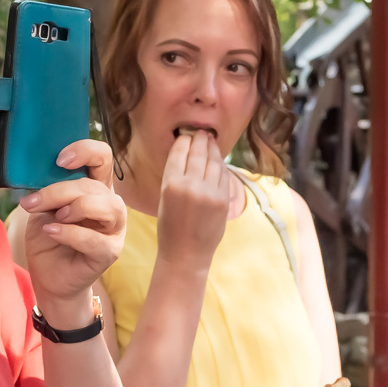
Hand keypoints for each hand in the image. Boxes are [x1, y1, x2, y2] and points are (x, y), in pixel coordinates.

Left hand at [19, 138, 127, 312]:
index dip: (85, 151)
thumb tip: (36, 174)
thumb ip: (48, 190)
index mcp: (95, 187)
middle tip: (33, 203)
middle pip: (95, 186)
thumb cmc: (50, 237)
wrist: (49, 276)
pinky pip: (95, 239)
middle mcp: (110, 204)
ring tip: (54, 217)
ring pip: (107, 207)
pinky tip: (52, 232)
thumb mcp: (43, 207)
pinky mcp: (109, 252)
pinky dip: (70, 233)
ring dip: (76, 207)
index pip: (103, 157)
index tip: (60, 160)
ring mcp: (114, 229)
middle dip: (60, 191)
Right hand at [154, 128, 233, 274]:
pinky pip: (223, 175)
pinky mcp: (223, 200)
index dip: (184, 140)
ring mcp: (210, 193)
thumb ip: (175, 176)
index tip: (186, 135)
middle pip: (198, 153)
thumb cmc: (170, 227)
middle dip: (200, 139)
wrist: (186, 254)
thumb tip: (188, 152)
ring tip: (211, 141)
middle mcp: (191, 186)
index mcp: (170, 184)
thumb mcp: (164, 198)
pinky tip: (218, 160)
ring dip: (213, 149)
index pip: (179, 152)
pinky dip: (221, 165)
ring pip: (214, 161)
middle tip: (202, 132)